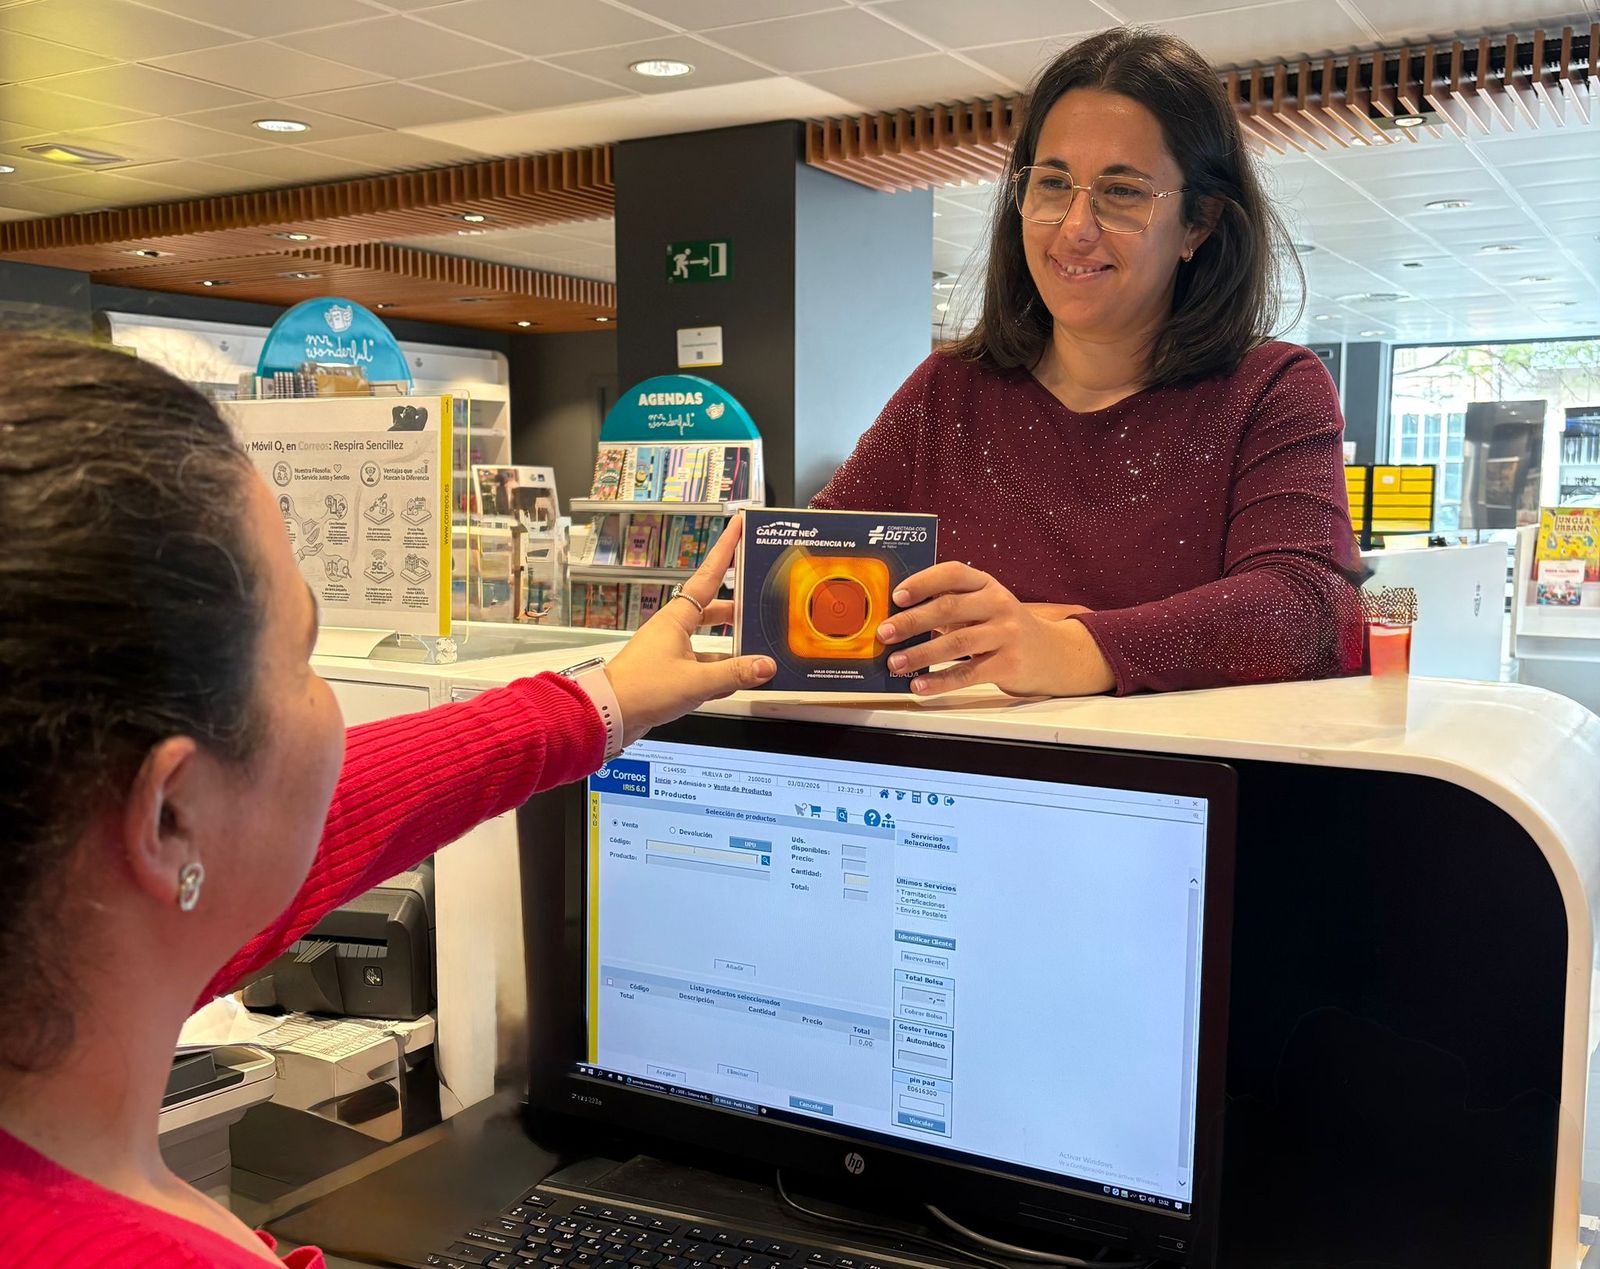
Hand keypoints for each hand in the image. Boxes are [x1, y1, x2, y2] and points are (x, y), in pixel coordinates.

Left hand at [602, 515, 773, 742]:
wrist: (608, 714)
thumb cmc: (641, 689)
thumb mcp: (695, 682)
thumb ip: (734, 674)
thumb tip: (765, 665)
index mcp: (676, 618)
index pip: (708, 576)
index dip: (725, 551)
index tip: (738, 528)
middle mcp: (673, 630)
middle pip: (713, 610)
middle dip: (738, 609)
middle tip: (761, 603)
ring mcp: (670, 652)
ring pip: (709, 642)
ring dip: (732, 648)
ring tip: (758, 652)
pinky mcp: (669, 673)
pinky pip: (703, 667)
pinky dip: (720, 673)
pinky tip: (737, 682)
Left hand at [877, 563, 1115, 697]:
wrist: (1053, 653)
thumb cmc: (1003, 627)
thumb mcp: (984, 606)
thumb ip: (950, 605)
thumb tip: (898, 617)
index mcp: (987, 584)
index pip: (953, 573)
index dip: (923, 582)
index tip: (897, 596)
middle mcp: (998, 604)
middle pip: (949, 608)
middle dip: (911, 621)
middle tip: (884, 633)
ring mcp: (1006, 634)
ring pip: (955, 643)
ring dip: (920, 654)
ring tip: (895, 663)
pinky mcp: (1009, 664)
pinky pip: (968, 674)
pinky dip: (940, 681)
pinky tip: (919, 686)